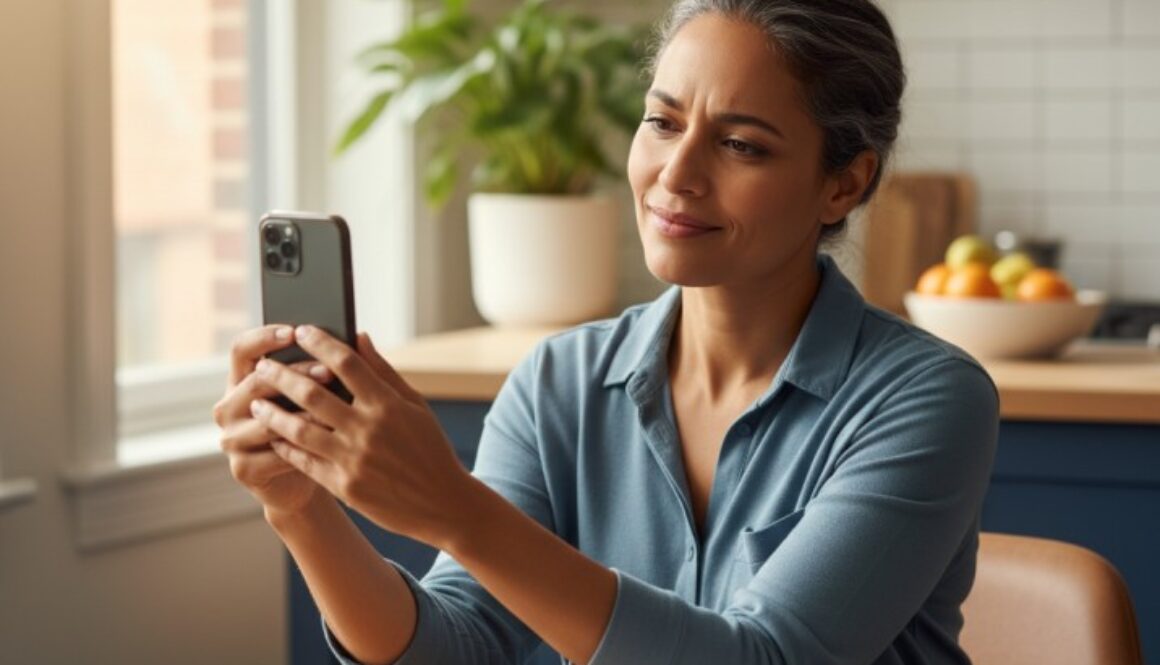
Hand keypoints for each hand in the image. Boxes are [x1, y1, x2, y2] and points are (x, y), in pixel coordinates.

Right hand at [214, 325, 334, 516]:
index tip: (294, 332)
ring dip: (302, 414)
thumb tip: (360, 336)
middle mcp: (228, 407)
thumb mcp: (323, 393)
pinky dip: (302, 447)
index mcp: (242, 380)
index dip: (264, 338)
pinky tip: (327, 442)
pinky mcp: (242, 469)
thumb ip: (333, 366)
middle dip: (294, 375)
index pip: (241, 349)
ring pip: (266, 421)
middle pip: (255, 382)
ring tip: (333, 410)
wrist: (312, 475)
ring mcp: (231, 439)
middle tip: (328, 372)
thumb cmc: (319, 426)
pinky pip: (274, 454)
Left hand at [248, 326, 477, 548]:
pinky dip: (286, 446)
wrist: (442, 504)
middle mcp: (368, 429)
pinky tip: (274, 436)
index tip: (301, 331)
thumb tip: (359, 336)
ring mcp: (354, 459)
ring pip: (300, 429)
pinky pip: (305, 462)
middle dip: (282, 376)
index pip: (347, 363)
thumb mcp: (415, 406)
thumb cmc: (430, 449)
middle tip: (263, 366)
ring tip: (256, 402)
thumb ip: (383, 371)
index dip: (321, 343)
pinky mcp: (345, 486)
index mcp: (388, 405)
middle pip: (313, 393)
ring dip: (273, 413)